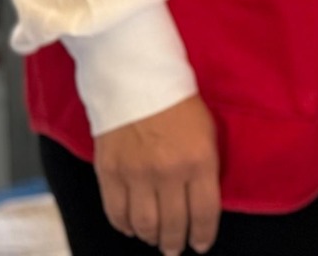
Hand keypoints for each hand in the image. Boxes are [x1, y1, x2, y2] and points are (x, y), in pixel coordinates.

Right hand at [93, 95, 221, 254]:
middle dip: (175, 243)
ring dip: (151, 238)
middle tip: (175, 249)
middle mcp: (168, 172)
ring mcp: (136, 175)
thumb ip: (204, 168)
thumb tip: (199, 202)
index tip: (201, 245)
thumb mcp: (207, 131)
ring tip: (155, 240)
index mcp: (199, 160)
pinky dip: (124, 226)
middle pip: (173, 225)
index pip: (204, 213)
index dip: (203, 236)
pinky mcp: (109, 173)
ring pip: (144, 225)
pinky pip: (116, 213)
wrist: (137, 79)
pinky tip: (132, 228)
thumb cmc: (179, 103)